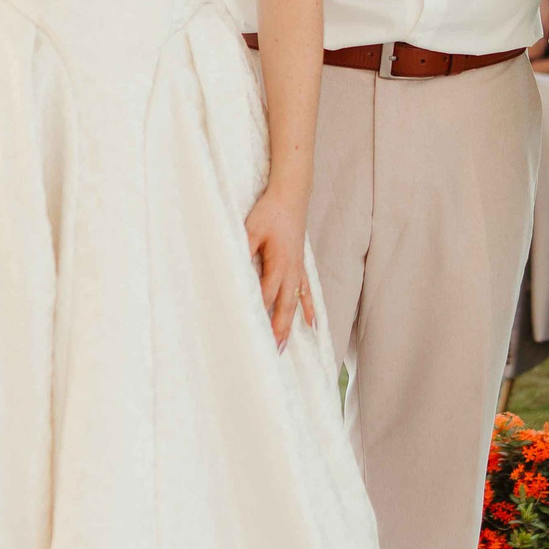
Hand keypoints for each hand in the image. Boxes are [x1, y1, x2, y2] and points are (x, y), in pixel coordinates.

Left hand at [245, 186, 316, 349]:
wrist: (291, 195)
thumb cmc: (270, 211)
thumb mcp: (251, 229)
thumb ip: (244, 251)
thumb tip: (236, 271)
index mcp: (279, 264)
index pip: (266, 296)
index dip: (258, 315)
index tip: (250, 333)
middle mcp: (292, 272)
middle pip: (283, 307)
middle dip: (277, 330)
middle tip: (271, 352)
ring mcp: (298, 270)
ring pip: (294, 304)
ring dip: (289, 325)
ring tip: (284, 346)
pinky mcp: (300, 266)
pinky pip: (306, 293)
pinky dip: (308, 309)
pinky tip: (311, 325)